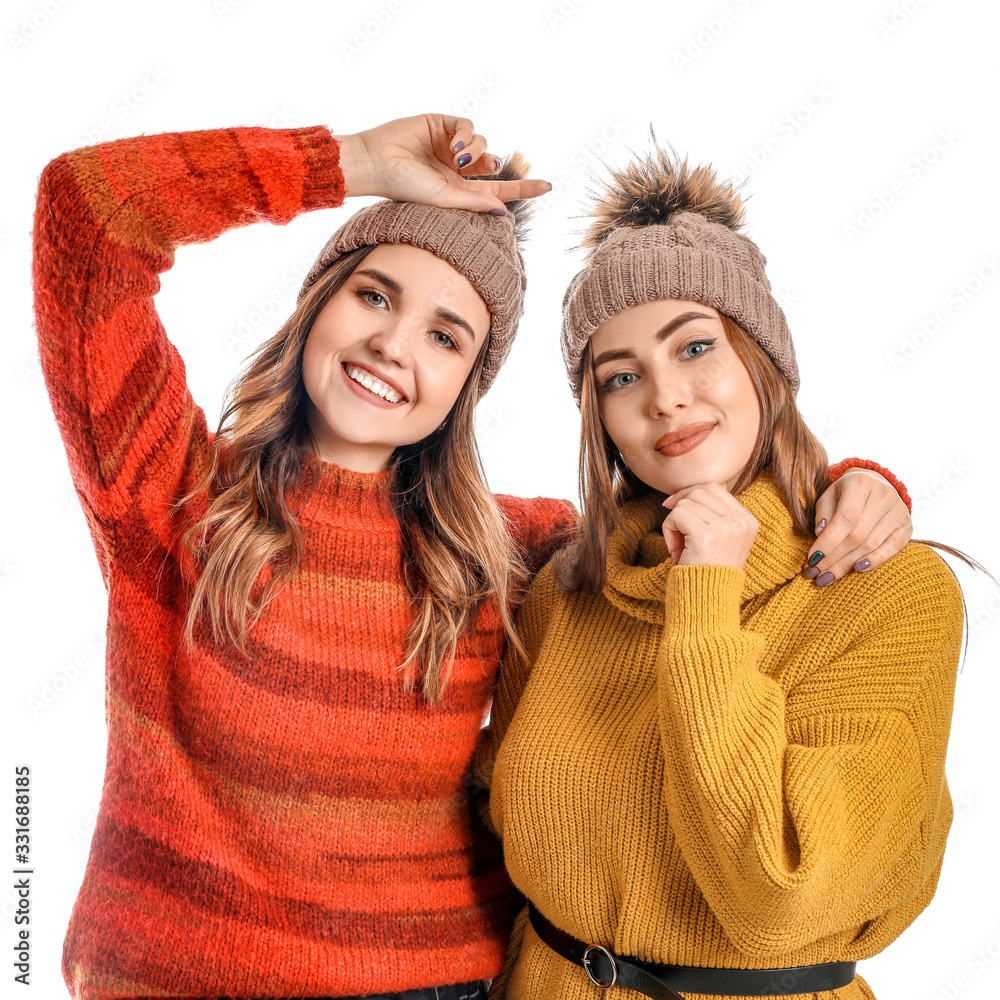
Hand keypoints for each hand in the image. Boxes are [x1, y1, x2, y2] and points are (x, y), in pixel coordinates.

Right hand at [333, 114, 550, 211]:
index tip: (548, 186)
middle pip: (493, 164)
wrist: (376, 163)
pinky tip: (455, 145)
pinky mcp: (442, 125)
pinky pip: (467, 126)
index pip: (498, 191)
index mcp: (459, 191)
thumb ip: (473, 202)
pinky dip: (466, 135)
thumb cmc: (405, 187)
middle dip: (498, 164)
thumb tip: (503, 210)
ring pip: (482, 143)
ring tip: (460, 158)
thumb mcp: (443, 199)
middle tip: (496, 167)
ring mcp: (450, 146)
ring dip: (477, 149)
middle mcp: (457, 169)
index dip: (523, 188)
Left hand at [661, 482, 758, 569]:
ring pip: (686, 502)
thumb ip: (714, 514)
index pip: (716, 487)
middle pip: (700, 491)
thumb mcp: (720, 539)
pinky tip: (675, 549)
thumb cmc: (708, 571)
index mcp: (748, 521)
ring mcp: (726, 528)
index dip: (691, 494)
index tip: (676, 508)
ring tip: (679, 546)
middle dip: (681, 506)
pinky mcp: (707, 536)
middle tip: (676, 531)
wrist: (707, 602)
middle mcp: (741, 522)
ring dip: (674, 522)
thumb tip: (693, 488)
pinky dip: (669, 529)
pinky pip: (677, 515)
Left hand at [803, 469, 912, 585]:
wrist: (874, 485)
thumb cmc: (845, 494)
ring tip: (827, 577)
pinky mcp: (907, 526)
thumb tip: (820, 534)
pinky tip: (857, 569)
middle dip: (833, 558)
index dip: (828, 541)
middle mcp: (883, 495)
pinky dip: (875, 560)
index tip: (812, 559)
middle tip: (815, 573)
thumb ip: (823, 514)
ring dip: (847, 564)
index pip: (845, 517)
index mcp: (860, 484)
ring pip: (871, 544)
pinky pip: (893, 548)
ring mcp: (899, 511)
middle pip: (857, 535)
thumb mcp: (828, 496)